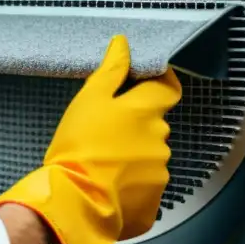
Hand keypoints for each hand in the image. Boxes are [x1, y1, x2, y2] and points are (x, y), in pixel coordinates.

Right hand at [0, 35, 181, 243]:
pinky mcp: (154, 199)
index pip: (169, 88)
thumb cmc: (79, 145)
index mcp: (147, 112)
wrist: (76, 199)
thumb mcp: (88, 100)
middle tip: (105, 130)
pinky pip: (145, 184)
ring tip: (102, 162)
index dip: (161, 81)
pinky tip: (107, 184)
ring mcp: (160, 171)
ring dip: (132, 154)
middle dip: (136, 124)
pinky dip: (130, 182)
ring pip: (149, 155)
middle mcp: (161, 139)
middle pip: (154, 124)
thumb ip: (110, 71)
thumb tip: (123, 44)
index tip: (147, 80)